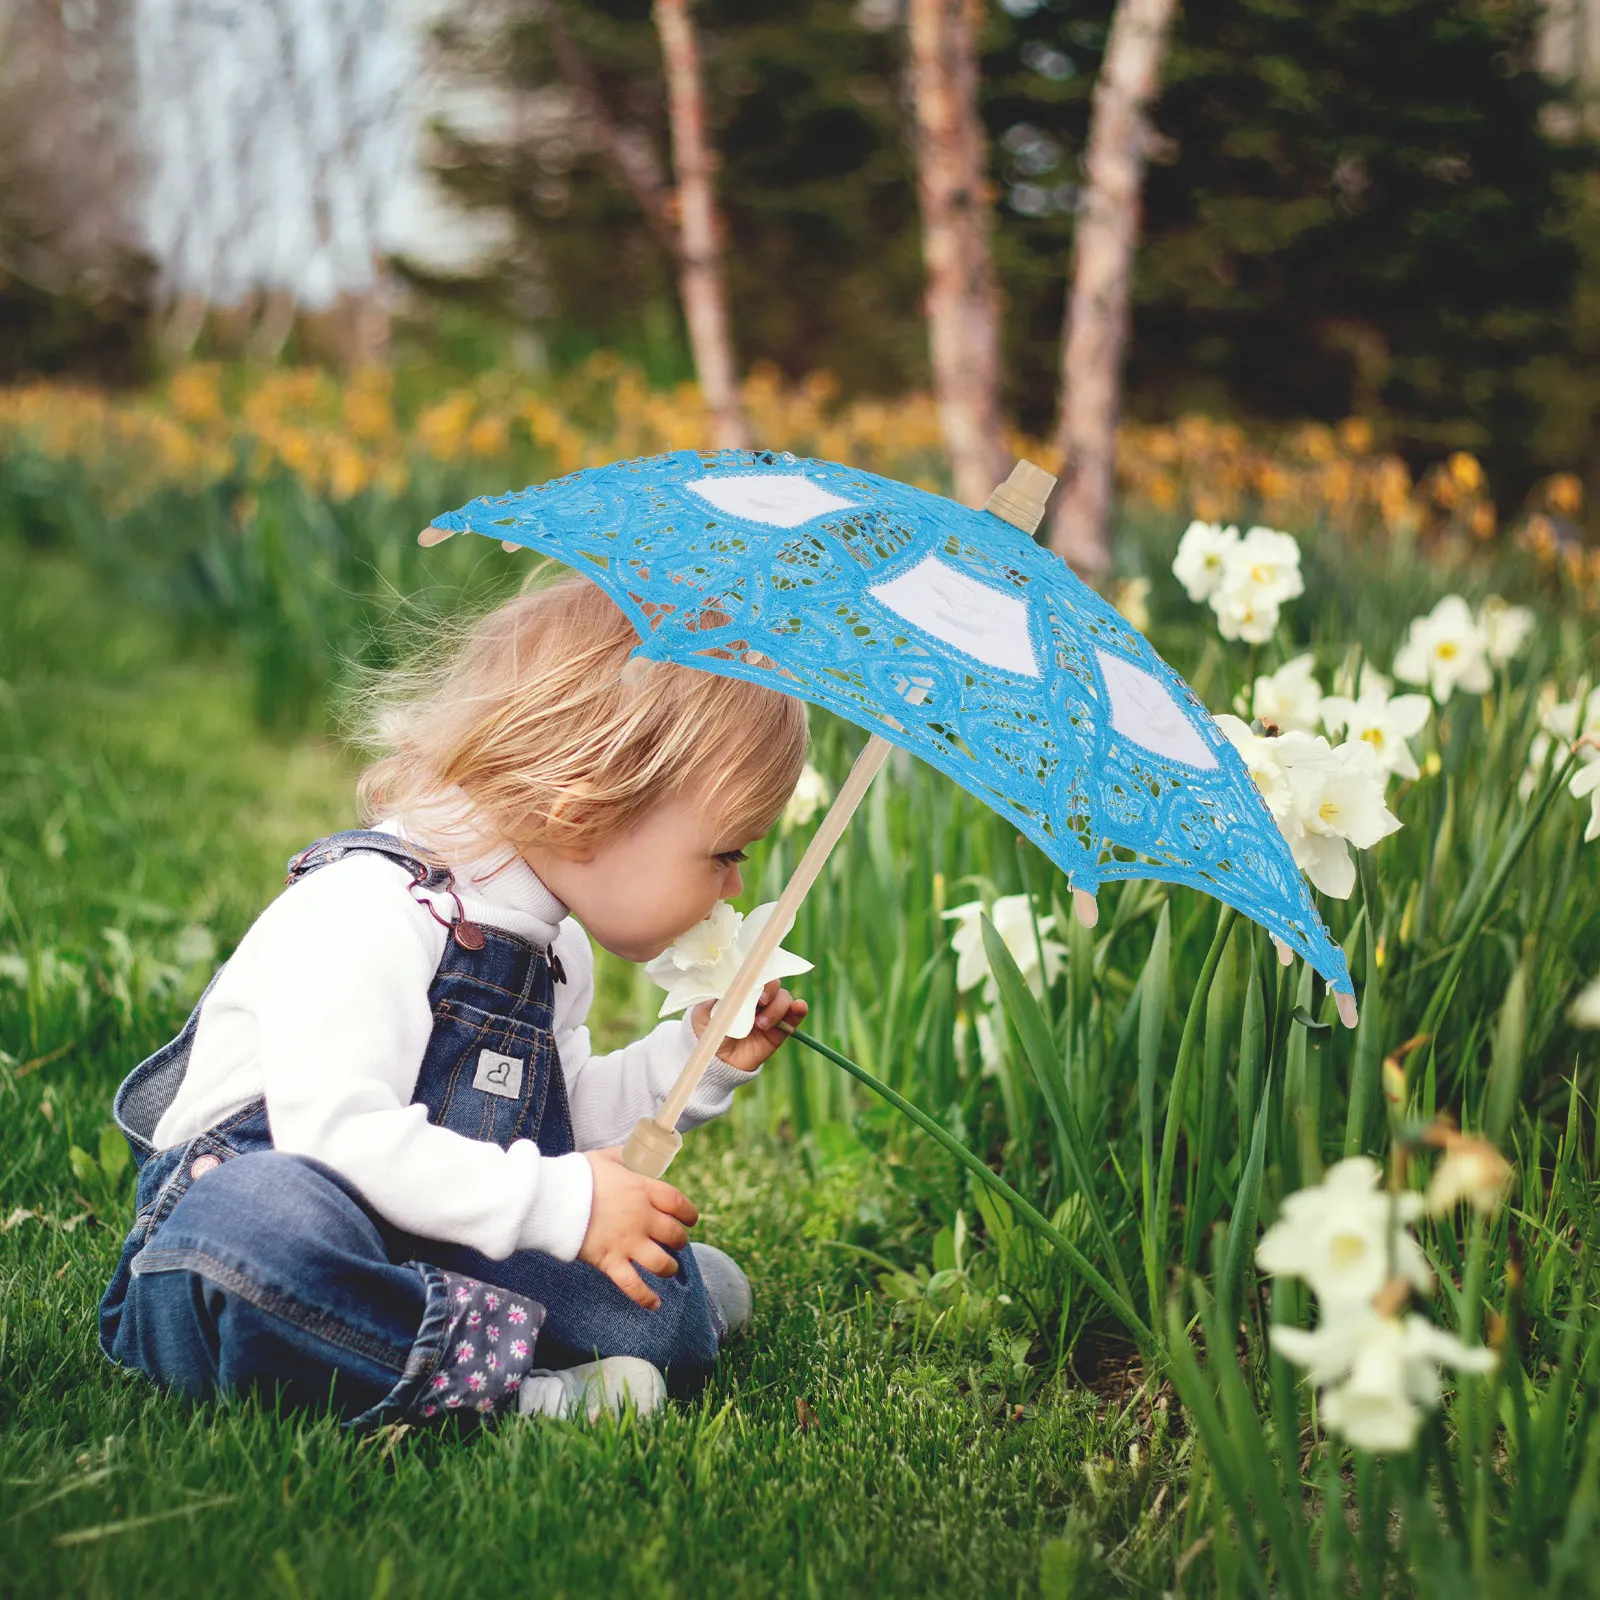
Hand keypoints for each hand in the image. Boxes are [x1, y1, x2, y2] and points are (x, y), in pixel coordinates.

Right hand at [579, 1147, 698, 1309]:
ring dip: (670, 1268)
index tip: (690, 1219)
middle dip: (679, 1241)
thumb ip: (626, 1158)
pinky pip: (634, 1286)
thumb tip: (636, 1155)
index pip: (679, 1204)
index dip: (689, 1214)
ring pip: (662, 1263)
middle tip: (675, 1243)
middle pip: (674, 1235)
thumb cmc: (577, 1176)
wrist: (552, 1198)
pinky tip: (655, 1304)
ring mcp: (627, 1242)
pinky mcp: (610, 1261)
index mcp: (643, 1190)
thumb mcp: (606, 1157)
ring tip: (668, 1269)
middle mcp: (641, 1218)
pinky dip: (646, 1298)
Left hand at [690, 978, 808, 1072]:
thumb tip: (729, 982)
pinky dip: (799, 1009)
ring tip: (761, 1025)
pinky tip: (798, 1007)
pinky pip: (794, 1015)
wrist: (717, 1062)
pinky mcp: (781, 1029)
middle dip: (769, 989)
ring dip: (776, 1008)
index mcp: (741, 987)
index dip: (757, 972)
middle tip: (761, 1001)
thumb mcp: (705, 1011)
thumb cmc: (708, 1031)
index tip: (753, 979)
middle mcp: (758, 997)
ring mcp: (770, 1012)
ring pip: (784, 998)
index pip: (754, 972)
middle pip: (772, 982)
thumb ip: (717, 996)